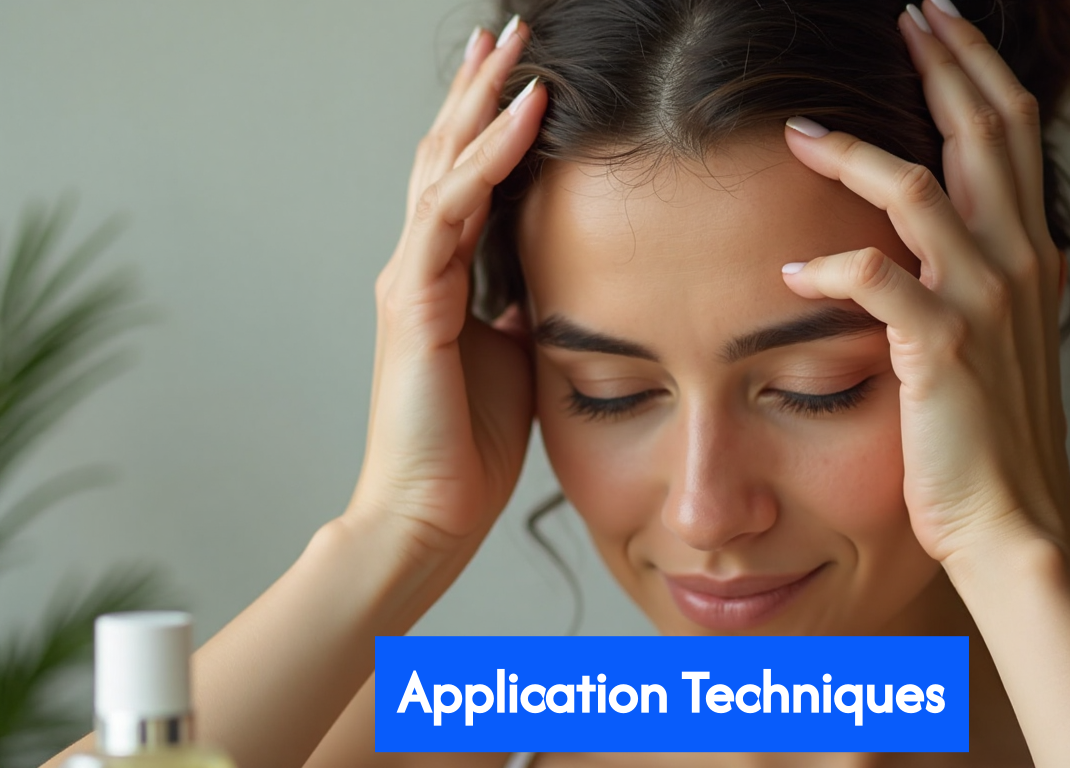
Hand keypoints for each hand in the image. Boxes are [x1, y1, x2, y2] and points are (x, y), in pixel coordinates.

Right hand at [346, 18, 545, 559]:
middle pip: (444, 156)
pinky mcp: (413, 302)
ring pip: (443, 167)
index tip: (521, 75)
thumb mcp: (515, 356)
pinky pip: (454, 212)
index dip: (486, 125)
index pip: (463, 182)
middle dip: (477, 91)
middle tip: (506, 31)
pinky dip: (489, 158)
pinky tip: (524, 115)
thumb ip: (525, 306)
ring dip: (482, 103)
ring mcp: (410, 279)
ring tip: (514, 47)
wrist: (430, 514)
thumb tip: (558, 273)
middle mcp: (418, 266)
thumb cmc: (472, 446)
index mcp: (441, 279)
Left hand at [780, 2, 1069, 565]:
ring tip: (799, 131)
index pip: (1011, 134)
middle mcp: (1015, 264)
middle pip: (984, 132)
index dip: (976, 71)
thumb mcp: (1001, 342)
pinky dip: (831, 264)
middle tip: (905, 16)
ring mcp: (982, 303)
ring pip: (921, 190)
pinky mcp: (942, 350)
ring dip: (854, 151)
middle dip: (942, 64)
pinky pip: (878, 280)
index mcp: (1028, 255)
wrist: (1012, 523)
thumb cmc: (990, 438)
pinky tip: (790, 268)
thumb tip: (940, 242)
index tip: (938, 27)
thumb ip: (978, 282)